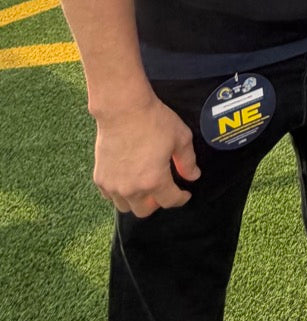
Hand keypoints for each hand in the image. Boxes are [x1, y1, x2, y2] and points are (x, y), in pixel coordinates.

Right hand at [93, 94, 198, 216]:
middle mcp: (131, 188)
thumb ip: (188, 161)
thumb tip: (192, 176)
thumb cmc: (153, 121)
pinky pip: (110, 196)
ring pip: (125, 207)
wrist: (122, 109)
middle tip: (163, 190)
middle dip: (157, 203)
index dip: (181, 199)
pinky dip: (120, 194)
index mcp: (154, 180)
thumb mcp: (181, 138)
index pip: (170, 201)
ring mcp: (113, 184)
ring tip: (144, 187)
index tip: (185, 194)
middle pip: (145, 211)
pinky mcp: (99, 177)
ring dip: (137, 201)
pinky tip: (128, 181)